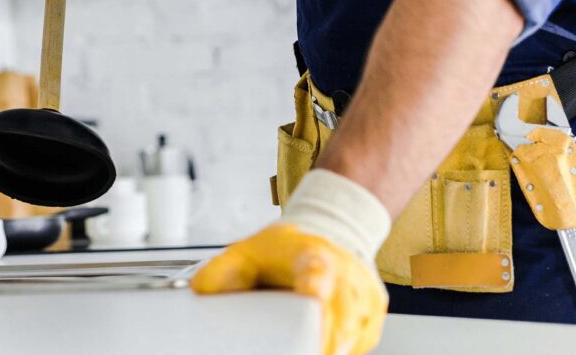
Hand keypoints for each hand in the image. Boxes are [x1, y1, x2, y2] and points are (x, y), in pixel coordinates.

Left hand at [191, 224, 386, 354]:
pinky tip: (326, 347)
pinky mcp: (374, 309)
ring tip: (315, 350)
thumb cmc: (285, 249)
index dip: (317, 285)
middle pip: (344, 310)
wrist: (325, 233)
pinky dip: (347, 348)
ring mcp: (363, 289)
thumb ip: (221, 272)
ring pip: (359, 328)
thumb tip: (201, 292)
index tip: (314, 296)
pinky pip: (366, 337)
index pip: (316, 269)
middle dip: (328, 338)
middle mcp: (343, 270)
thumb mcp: (246, 252)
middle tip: (312, 351)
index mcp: (310, 254)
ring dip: (337, 345)